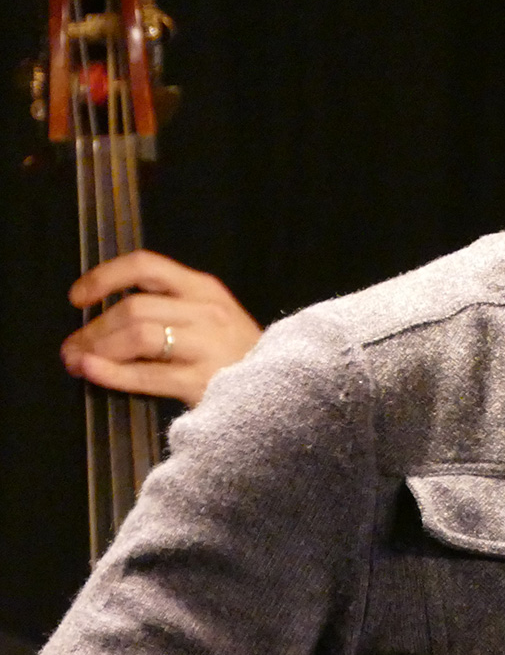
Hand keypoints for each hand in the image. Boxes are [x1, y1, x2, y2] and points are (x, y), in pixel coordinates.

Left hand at [61, 250, 261, 406]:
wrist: (283, 387)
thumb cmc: (236, 353)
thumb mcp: (209, 315)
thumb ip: (166, 306)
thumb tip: (101, 316)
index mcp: (204, 288)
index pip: (147, 266)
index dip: (105, 277)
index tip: (78, 297)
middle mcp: (206, 311)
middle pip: (134, 308)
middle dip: (93, 328)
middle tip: (72, 346)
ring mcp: (207, 345)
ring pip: (138, 335)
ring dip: (98, 348)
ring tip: (80, 362)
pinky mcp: (204, 380)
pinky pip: (146, 374)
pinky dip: (111, 373)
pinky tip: (92, 371)